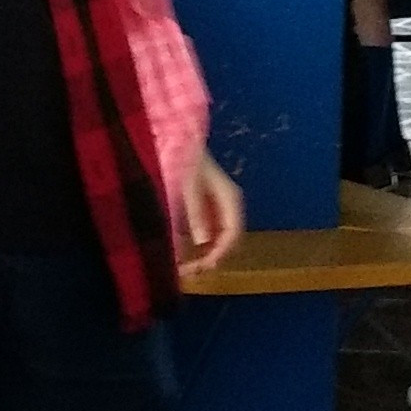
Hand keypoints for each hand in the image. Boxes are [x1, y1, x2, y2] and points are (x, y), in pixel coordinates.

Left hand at [172, 148, 247, 278]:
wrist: (177, 137)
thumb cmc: (184, 157)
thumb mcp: (188, 184)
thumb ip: (196, 212)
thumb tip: (203, 242)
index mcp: (230, 199)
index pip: (233, 234)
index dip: (219, 253)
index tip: (202, 267)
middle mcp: (227, 206)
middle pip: (226, 241)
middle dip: (209, 259)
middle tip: (187, 273)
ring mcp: (217, 209)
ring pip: (215, 241)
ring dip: (201, 256)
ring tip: (181, 270)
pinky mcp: (204, 210)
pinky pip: (205, 234)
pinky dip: (194, 247)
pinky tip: (178, 255)